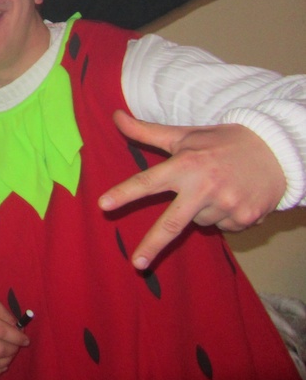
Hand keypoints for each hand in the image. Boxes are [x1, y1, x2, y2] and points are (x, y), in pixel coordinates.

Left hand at [98, 110, 286, 269]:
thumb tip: (115, 116)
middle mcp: (204, 188)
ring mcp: (226, 206)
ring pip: (197, 221)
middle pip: (172, 223)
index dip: (124, 193)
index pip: (148, 182)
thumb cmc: (222, 142)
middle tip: (136, 263)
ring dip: (198, 211)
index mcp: (186, 165)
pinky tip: (232, 196)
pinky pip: (220, 226)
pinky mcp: (244, 219)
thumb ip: (147, 132)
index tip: (103, 205)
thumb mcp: (184, 135)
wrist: (276, 152)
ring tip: (215, 187)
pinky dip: (220, 216)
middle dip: (152, 244)